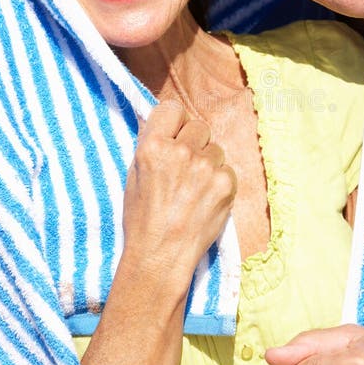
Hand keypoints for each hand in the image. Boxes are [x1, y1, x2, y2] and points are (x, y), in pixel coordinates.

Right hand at [124, 101, 236, 278]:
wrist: (161, 255)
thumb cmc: (142, 219)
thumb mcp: (135, 174)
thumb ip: (153, 146)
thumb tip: (168, 126)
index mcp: (152, 146)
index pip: (172, 108)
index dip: (175, 122)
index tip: (175, 134)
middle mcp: (180, 151)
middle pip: (198, 126)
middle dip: (194, 143)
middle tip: (185, 168)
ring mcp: (205, 166)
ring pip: (216, 149)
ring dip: (208, 163)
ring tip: (194, 189)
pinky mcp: (226, 183)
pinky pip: (228, 169)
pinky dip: (221, 182)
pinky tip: (206, 200)